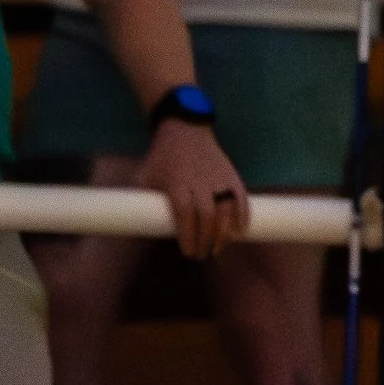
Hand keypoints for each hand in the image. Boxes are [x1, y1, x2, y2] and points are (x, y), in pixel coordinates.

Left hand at [138, 120, 248, 258]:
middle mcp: (200, 181)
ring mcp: (218, 177)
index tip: (188, 251)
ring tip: (219, 248)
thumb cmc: (161, 158)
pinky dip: (243, 214)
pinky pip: (241, 196)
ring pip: (226, 208)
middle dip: (206, 238)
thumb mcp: (146, 177)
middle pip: (207, 214)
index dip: (188, 234)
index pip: (185, 213)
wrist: (185, 130)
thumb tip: (140, 229)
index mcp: (177, 182)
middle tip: (201, 255)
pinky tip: (239, 230)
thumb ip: (144, 201)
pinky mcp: (231, 174)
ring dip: (224, 232)